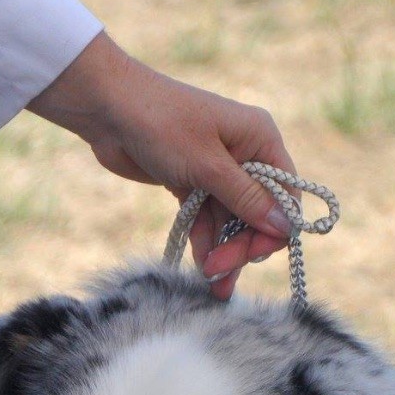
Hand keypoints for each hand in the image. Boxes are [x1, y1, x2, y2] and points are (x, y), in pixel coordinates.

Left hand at [27, 33, 297, 300]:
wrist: (108, 111)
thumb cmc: (162, 125)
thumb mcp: (207, 165)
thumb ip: (246, 199)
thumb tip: (285, 227)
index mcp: (260, 140)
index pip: (285, 195)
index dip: (273, 229)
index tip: (251, 256)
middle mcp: (245, 155)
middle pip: (257, 215)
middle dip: (241, 246)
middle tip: (216, 272)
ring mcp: (218, 172)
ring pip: (231, 223)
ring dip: (222, 253)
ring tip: (209, 283)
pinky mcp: (193, 184)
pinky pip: (207, 221)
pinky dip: (205, 243)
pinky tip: (200, 268)